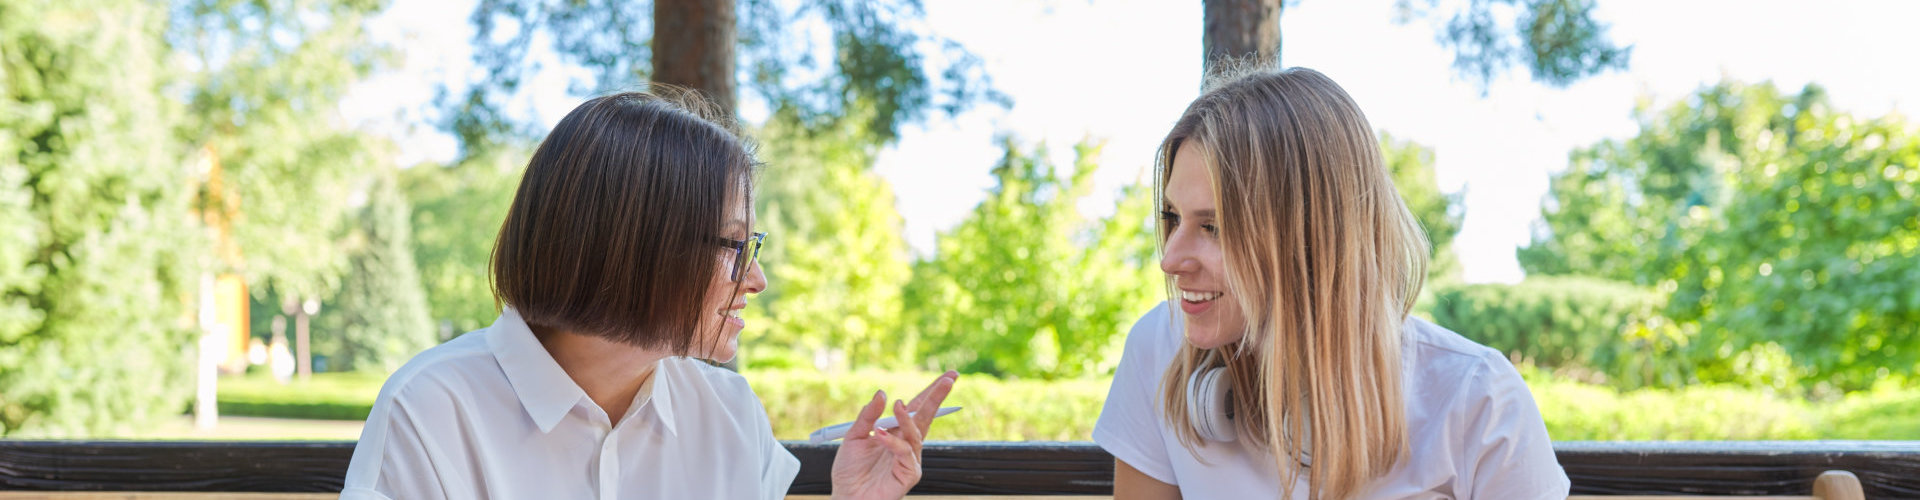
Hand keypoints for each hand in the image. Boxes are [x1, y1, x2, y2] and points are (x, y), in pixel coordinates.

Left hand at [828, 370, 958, 499]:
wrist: (846, 497)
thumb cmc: (849, 471)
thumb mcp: (854, 436)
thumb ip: (868, 416)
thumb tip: (882, 393)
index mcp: (895, 433)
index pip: (916, 408)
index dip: (930, 392)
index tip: (949, 375)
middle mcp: (906, 444)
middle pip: (926, 417)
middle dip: (937, 397)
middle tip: (950, 379)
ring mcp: (910, 459)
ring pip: (916, 433)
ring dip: (907, 418)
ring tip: (898, 405)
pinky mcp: (909, 474)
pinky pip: (905, 453)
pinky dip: (893, 442)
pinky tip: (880, 436)